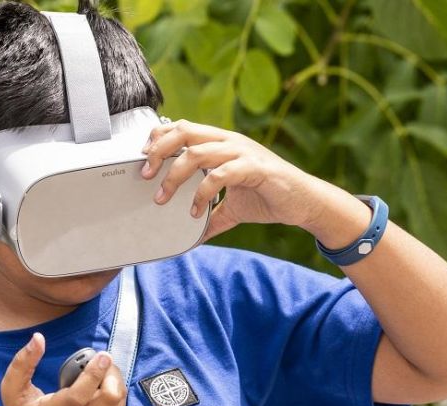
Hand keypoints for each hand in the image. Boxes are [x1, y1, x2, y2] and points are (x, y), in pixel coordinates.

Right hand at [0, 332, 126, 405]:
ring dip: (115, 385)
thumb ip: (22, 363)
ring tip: (103, 375)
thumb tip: (38, 338)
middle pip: (107, 401)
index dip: (93, 374)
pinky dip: (116, 399)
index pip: (77, 397)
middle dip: (112, 375)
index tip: (102, 355)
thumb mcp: (13, 390)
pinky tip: (102, 393)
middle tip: (105, 362)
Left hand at [140, 119, 360, 243]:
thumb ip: (210, 215)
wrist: (304, 203)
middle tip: (145, 175)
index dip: (159, 137)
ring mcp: (242, 152)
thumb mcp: (232, 207)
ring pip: (197, 152)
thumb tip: (191, 237)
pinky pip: (220, 175)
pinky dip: (202, 193)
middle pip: (184, 132)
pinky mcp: (255, 168)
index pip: (182, 128)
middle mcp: (229, 141)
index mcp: (221, 143)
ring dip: (174, 176)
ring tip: (163, 198)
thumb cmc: (269, 197)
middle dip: (158, 151)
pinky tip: (195, 211)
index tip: (143, 158)